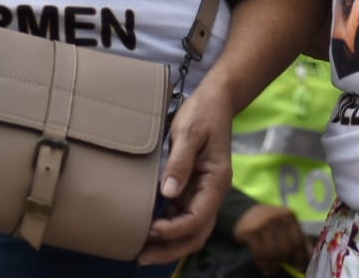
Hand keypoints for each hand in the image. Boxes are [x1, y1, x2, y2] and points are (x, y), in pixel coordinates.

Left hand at [140, 85, 231, 264]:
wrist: (216, 101)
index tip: (151, 230)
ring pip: (190, 230)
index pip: (197, 219)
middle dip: (171, 249)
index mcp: (216, 182)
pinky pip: (182, 217)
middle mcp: (212, 193)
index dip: (174, 230)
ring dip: (169, 244)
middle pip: (196, 234)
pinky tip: (148, 231)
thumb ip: (179, 162)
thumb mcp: (190, 132)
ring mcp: (202, 193)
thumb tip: (167, 193)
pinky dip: (167, 229)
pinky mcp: (192, 189)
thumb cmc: (203, 113)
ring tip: (141, 251)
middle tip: (142, 257)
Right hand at [233, 204, 310, 274]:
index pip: (298, 240)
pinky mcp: (250, 231)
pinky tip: (263, 267)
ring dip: (273, 264)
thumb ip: (299, 238)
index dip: (300, 256)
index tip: (298, 267)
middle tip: (281, 267)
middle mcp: (277, 217)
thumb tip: (310, 256)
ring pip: (272, 251)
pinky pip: (259, 252)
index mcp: (289, 216)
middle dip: (284, 260)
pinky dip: (262, 263)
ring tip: (272, 269)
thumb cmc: (270, 223)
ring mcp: (263, 223)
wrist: (244, 212)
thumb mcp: (286, 225)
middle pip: (285, 247)